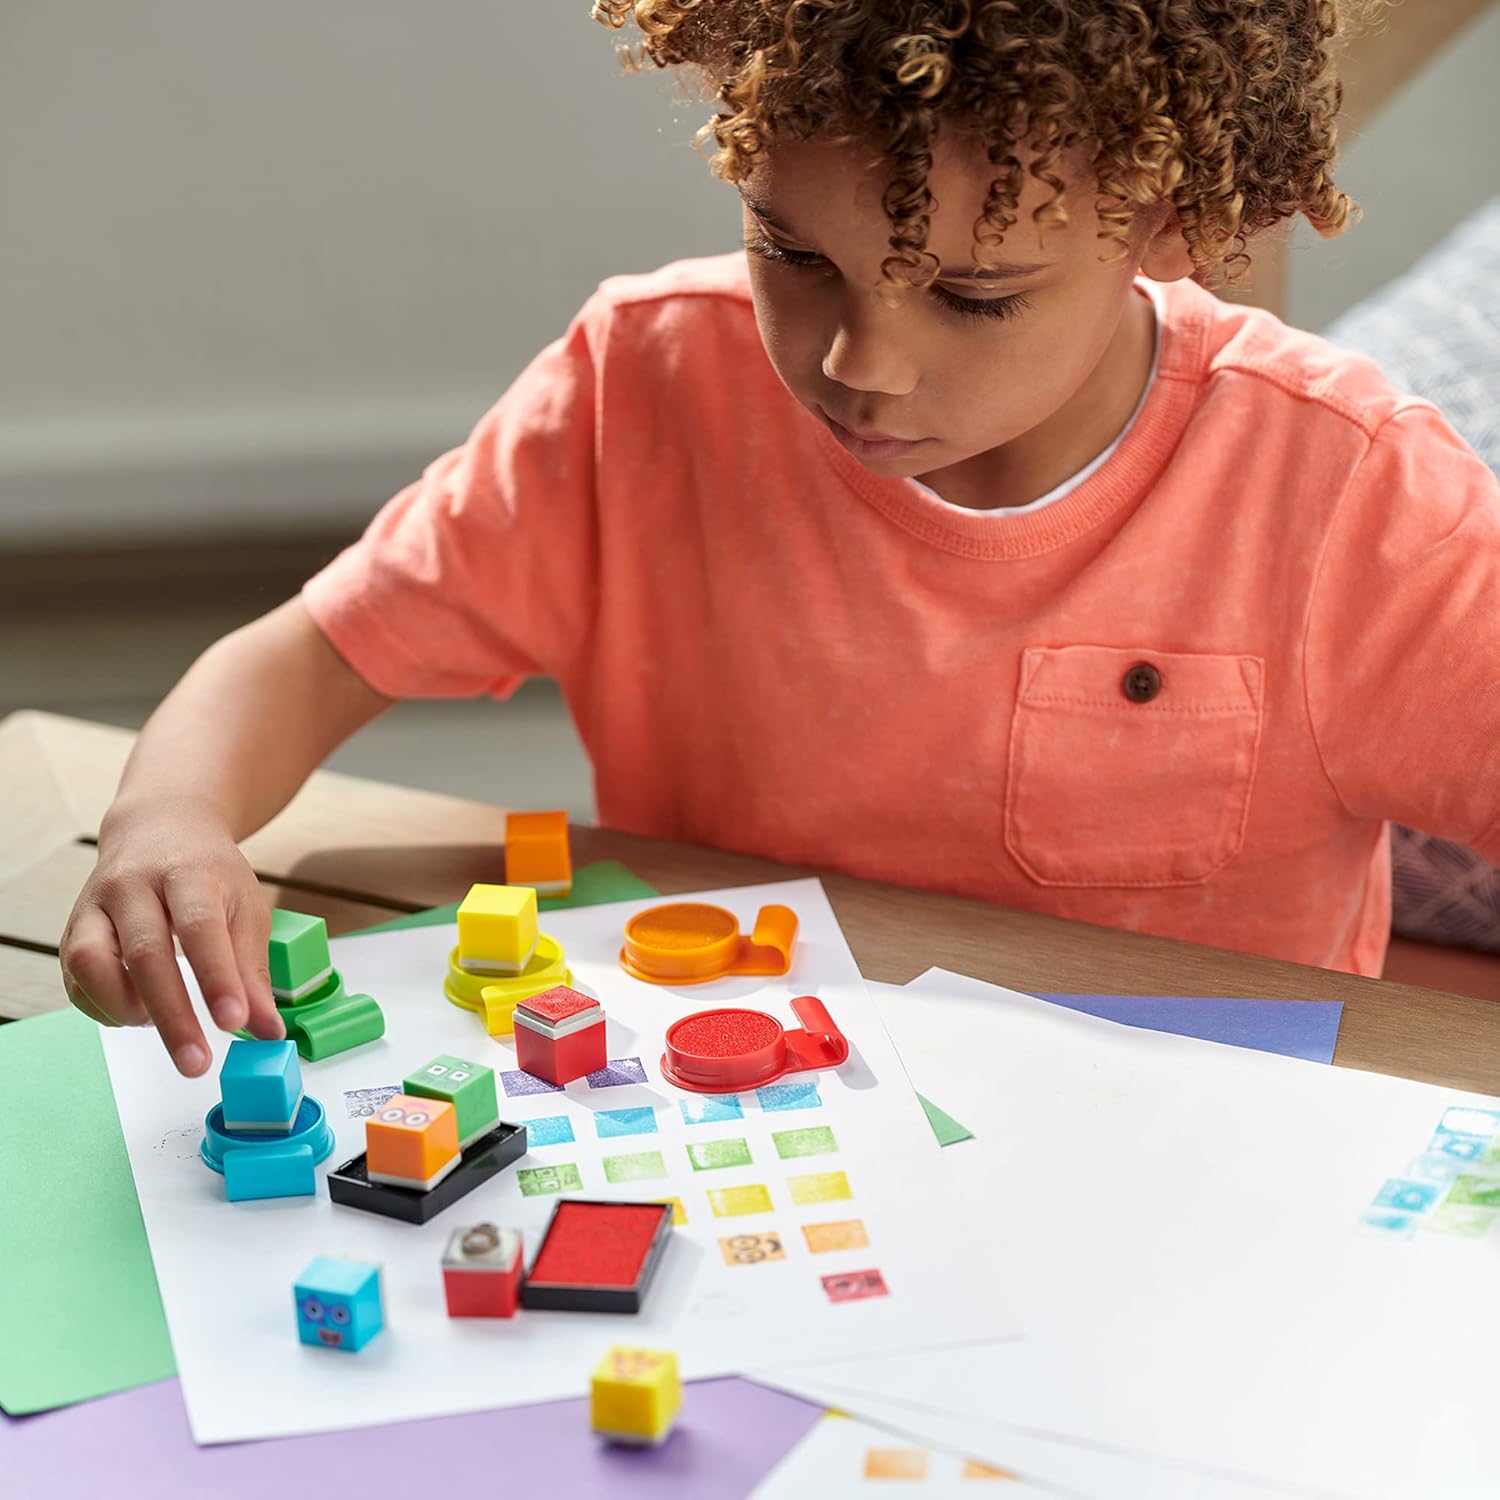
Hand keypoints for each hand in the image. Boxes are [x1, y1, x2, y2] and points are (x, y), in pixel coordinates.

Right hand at [59, 799, 284, 1075]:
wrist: (161, 827)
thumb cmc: (210, 873)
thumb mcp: (246, 908)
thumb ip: (253, 972)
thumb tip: (266, 1032)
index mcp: (188, 873)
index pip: (200, 927)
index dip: (217, 977)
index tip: (234, 1022)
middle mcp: (134, 885)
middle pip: (146, 953)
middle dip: (173, 1015)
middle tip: (196, 1063)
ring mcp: (96, 905)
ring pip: (92, 961)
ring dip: (125, 1007)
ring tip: (157, 1024)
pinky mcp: (73, 927)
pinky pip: (75, 978)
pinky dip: (102, 1006)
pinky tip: (134, 1014)